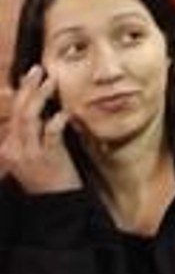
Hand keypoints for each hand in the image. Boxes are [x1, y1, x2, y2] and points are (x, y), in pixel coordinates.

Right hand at [0, 67, 81, 194]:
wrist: (56, 203)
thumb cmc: (48, 175)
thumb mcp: (32, 154)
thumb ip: (32, 134)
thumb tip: (38, 108)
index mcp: (10, 147)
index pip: (13, 114)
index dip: (21, 93)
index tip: (30, 76)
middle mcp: (15, 149)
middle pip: (19, 112)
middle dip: (27, 88)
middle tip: (38, 70)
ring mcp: (30, 154)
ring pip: (30, 118)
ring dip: (40, 96)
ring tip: (51, 80)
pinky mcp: (48, 158)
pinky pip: (51, 133)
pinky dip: (58, 119)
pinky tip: (65, 110)